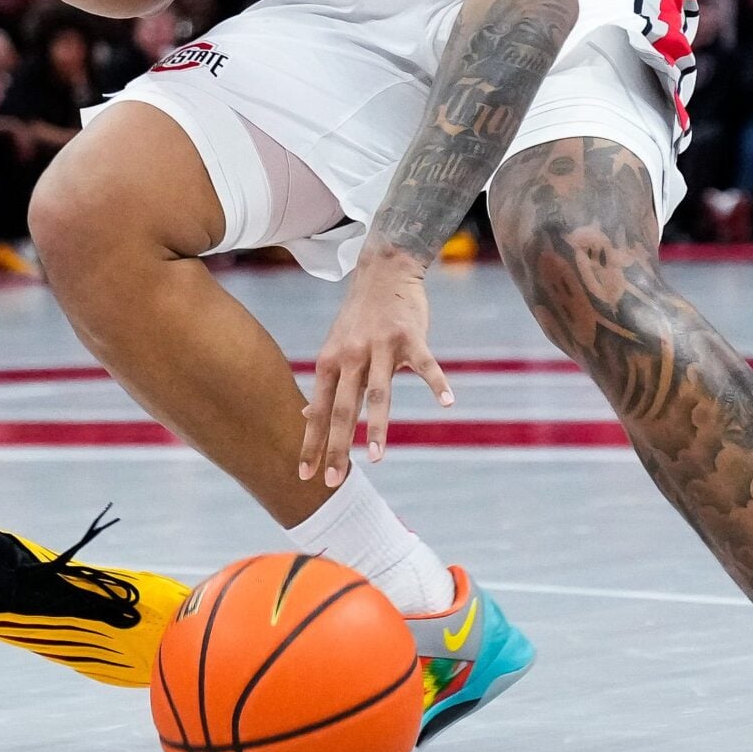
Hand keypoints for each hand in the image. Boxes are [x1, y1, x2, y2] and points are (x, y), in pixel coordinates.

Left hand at [302, 248, 453, 486]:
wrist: (382, 270)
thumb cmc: (358, 317)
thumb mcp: (335, 349)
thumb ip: (327, 383)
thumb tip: (307, 414)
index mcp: (331, 362)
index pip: (319, 411)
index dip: (311, 443)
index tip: (304, 475)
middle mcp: (351, 356)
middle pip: (344, 409)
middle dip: (337, 447)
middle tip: (333, 481)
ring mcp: (381, 346)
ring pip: (379, 393)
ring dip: (378, 427)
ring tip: (377, 459)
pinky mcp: (410, 336)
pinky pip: (425, 365)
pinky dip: (437, 383)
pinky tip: (447, 403)